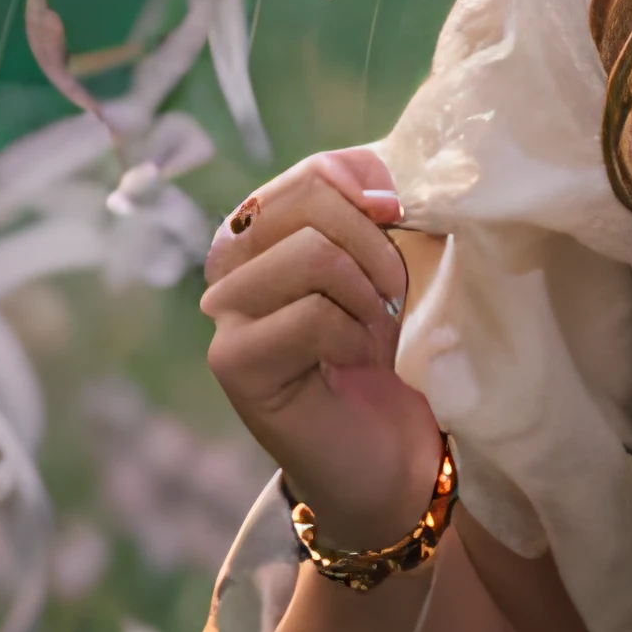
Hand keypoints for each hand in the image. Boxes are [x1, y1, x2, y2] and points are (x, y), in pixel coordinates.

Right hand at [199, 147, 438, 552]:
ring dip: (369, 296)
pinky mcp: (234, 362)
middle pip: (312, 201)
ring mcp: (225, 313)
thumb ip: (380, 208)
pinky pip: (311, 314)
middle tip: (396, 300)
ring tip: (376, 335)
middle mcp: (231, 262)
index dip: (375, 192)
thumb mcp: (397, 263)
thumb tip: (383, 180)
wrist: (395, 461)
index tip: (405, 231)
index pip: (319, 171)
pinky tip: (357, 364)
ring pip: (312, 253)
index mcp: (266, 227)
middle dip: (380, 248)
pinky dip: (355, 336)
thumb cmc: (396, 357)